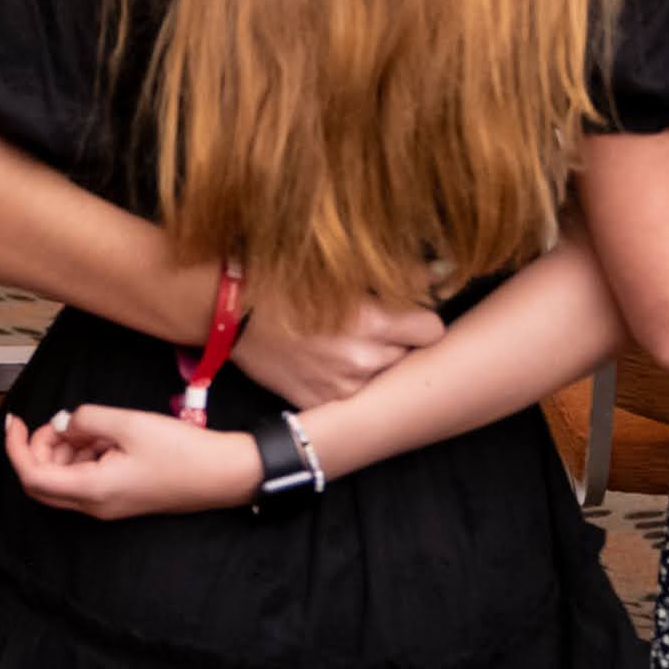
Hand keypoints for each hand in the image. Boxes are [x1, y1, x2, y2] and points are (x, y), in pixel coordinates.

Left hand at [2, 401, 259, 518]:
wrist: (221, 474)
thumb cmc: (181, 451)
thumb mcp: (129, 424)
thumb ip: (87, 420)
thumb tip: (64, 423)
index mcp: (92, 489)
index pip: (32, 476)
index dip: (16, 447)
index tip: (15, 420)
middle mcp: (94, 505)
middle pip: (43, 482)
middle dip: (40, 448)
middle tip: (62, 421)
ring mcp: (107, 506)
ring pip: (63, 480)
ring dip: (64, 450)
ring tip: (91, 425)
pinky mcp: (119, 499)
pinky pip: (85, 480)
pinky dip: (83, 456)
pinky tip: (105, 437)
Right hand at [230, 279, 447, 408]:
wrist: (227, 309)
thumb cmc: (284, 277)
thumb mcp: (342, 266)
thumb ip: (399, 272)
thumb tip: (441, 273)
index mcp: (371, 324)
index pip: (432, 330)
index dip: (421, 318)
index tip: (408, 311)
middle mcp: (360, 363)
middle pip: (407, 354)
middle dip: (395, 339)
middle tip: (368, 322)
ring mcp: (339, 389)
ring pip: (380, 375)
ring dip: (371, 360)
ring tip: (342, 339)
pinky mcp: (318, 402)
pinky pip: (349, 393)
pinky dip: (343, 379)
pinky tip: (322, 359)